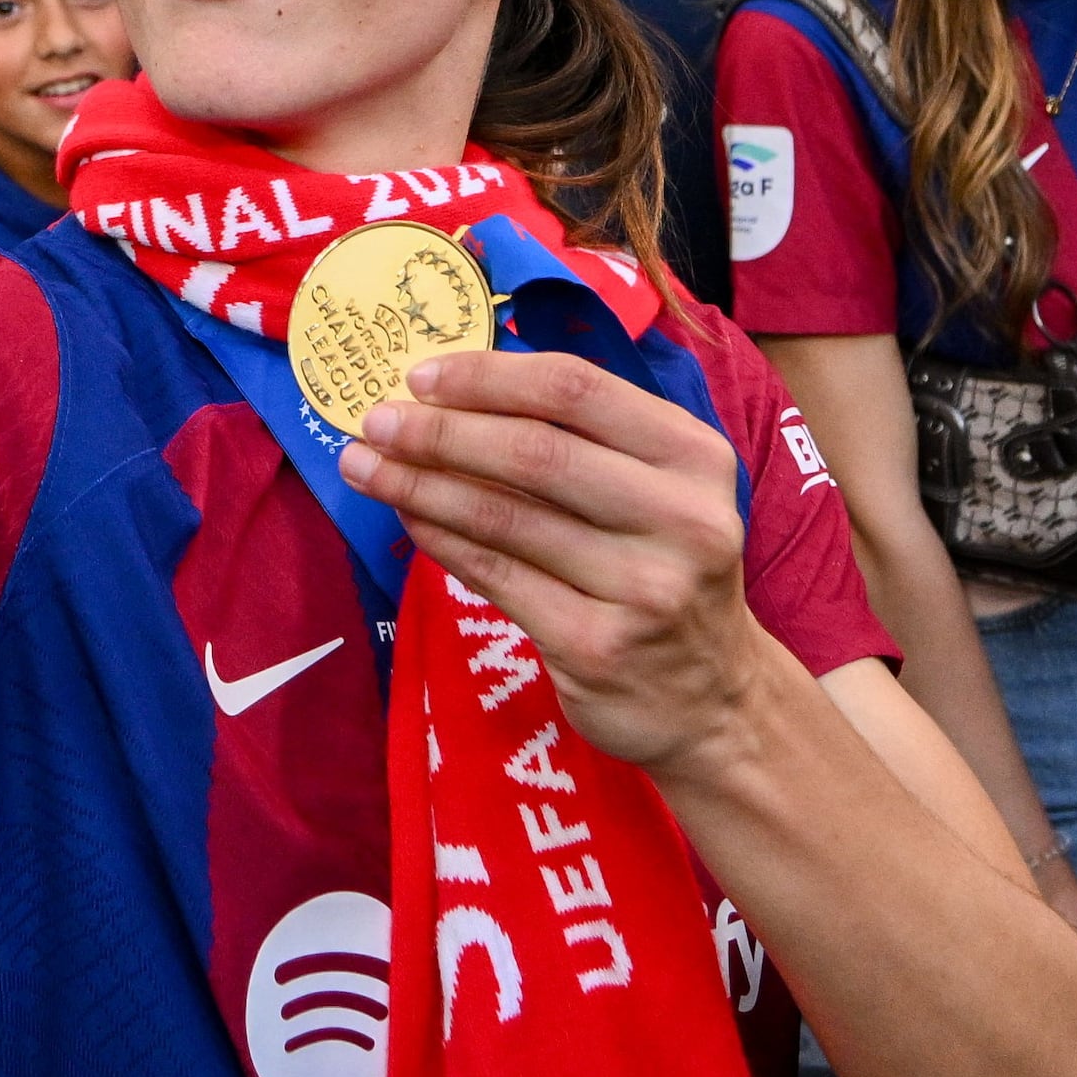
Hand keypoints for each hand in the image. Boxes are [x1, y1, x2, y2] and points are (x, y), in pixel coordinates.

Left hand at [340, 346, 765, 777]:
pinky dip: (441, 539)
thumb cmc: (664, 572)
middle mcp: (682, 518)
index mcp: (694, 457)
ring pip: (505, 516)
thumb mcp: (659, 492)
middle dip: (440, 431)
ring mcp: (643, 588)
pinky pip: (497, 576)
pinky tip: (409, 517)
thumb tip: (458, 391)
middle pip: (535, 451)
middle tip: (376, 421)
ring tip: (364, 465)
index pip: (576, 389)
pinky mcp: (597, 646)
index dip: (489, 377)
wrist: (711, 700)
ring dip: (420, 484)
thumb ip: (585, 439)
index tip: (421, 375)